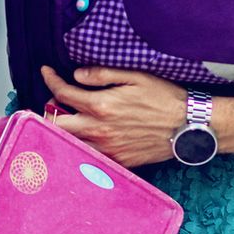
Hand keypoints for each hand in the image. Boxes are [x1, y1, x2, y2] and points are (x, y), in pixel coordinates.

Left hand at [40, 65, 187, 168]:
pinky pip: (87, 156)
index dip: (50, 80)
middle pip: (56, 123)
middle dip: (48, 109)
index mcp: (101, 105)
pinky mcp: (116, 161)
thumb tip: (77, 75)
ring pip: (68, 142)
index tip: (46, 72)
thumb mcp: (135, 76)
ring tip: (67, 117)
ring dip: (61, 129)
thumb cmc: (164, 97)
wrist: (187, 127)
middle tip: (54, 100)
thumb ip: (102, 74)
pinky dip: (80, 144)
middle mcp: (99, 130)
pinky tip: (85, 135)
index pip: (61, 93)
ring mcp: (106, 149)